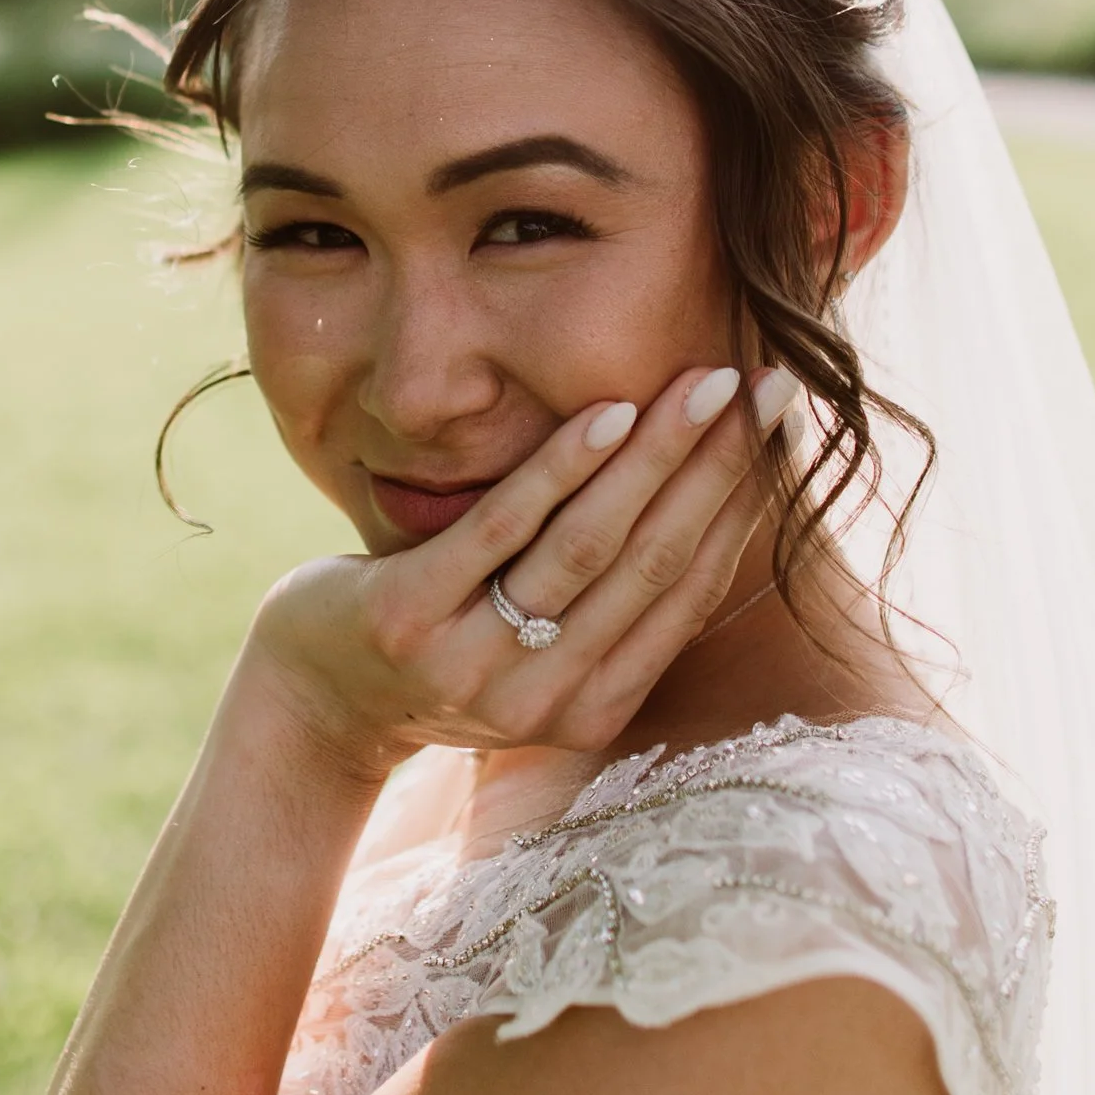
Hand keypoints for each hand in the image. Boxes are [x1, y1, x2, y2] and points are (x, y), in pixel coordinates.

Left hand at [238, 366, 798, 786]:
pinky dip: (562, 466)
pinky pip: (505, 529)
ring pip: (590, 544)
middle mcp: (542, 701)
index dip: (742, 507)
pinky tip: (608, 410)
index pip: (688, 593)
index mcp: (592, 711)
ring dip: (657, 455)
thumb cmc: (443, 648)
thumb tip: (713, 501)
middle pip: (654, 563)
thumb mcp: (538, 647)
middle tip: (768, 389)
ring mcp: (474, 665)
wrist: (313, 701)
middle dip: (720, 468)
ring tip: (705, 384)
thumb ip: (610, 601)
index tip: (781, 430)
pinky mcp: (410, 618)